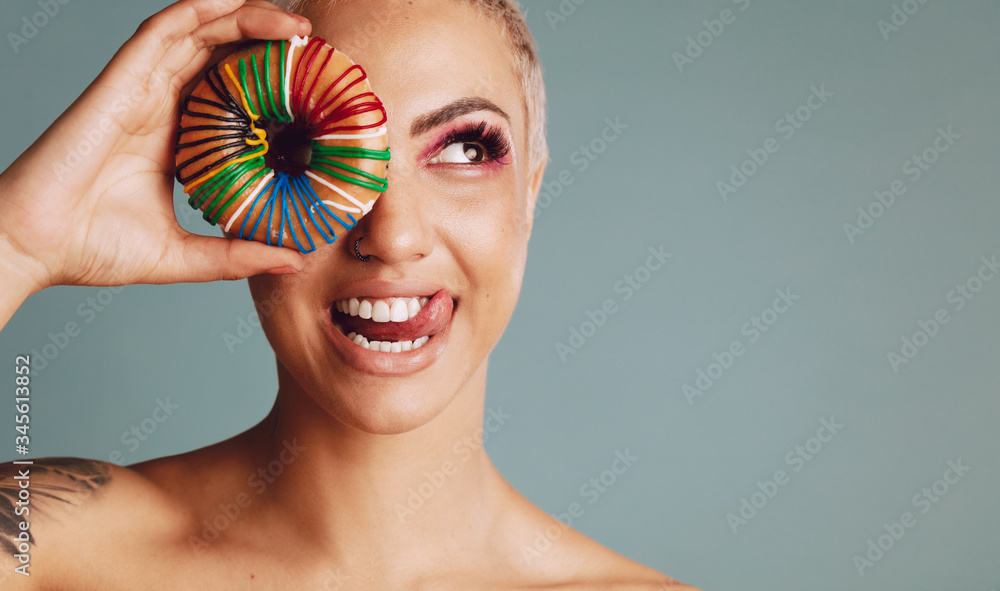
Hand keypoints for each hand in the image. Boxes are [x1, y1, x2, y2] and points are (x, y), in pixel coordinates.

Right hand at [0, 0, 309, 295]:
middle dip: (268, 44)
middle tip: (313, 48)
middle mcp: (161, 108)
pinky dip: (202, 11)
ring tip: (293, 25)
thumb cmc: (93, 249)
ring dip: (246, 19)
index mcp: (176, 141)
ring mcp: (140, 90)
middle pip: (221, 57)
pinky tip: (240, 6)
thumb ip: (237, 255)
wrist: (34, 246)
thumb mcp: (184, 255)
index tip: (315, 93)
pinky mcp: (121, 81)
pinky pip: (164, 29)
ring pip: (199, 33)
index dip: (270, 86)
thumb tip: (294, 261)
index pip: (232, 97)